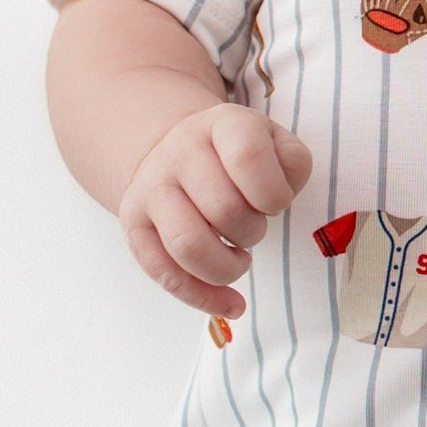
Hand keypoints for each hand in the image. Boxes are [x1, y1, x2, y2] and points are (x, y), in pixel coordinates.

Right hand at [117, 105, 313, 318]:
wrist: (178, 149)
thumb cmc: (238, 155)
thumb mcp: (274, 142)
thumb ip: (292, 163)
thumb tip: (279, 197)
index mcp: (222, 124)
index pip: (248, 156)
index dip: (274, 192)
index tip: (276, 202)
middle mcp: (179, 151)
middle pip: (222, 209)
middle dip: (253, 231)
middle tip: (254, 227)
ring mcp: (151, 187)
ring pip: (188, 246)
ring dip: (227, 267)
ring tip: (240, 260)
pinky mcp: (134, 224)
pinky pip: (164, 274)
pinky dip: (203, 298)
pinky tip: (230, 303)